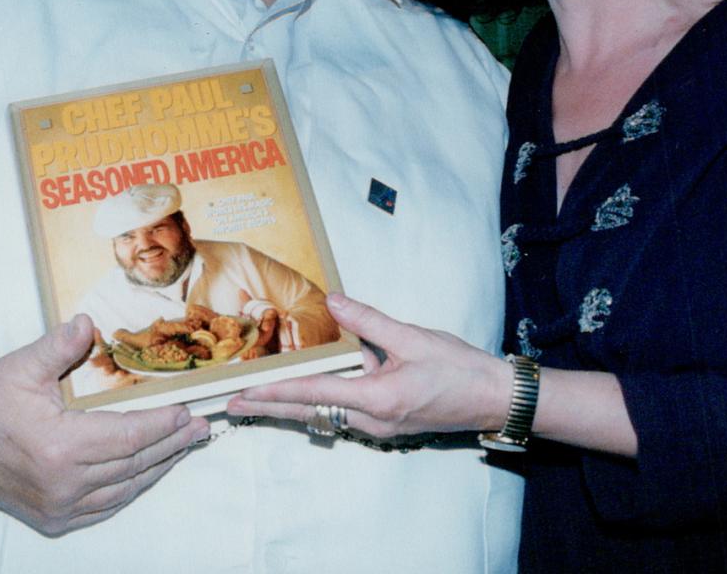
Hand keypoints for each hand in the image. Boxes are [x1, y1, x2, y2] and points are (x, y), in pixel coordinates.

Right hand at [0, 315, 208, 534]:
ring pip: (124, 489)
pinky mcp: (53, 519)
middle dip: (171, 445)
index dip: (162, 424)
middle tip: (200, 428)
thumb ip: (59, 347)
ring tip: (183, 447)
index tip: (187, 410)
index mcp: (58, 447)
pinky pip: (105, 508)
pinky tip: (147, 472)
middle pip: (133, 464)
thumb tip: (87, 322)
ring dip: (157, 468)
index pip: (128, 436)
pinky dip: (131, 489)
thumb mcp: (20, 367)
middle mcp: (62, 484)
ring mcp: (58, 507)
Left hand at [226, 294, 511, 439]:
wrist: (495, 399)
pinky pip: (343, 413)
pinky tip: (304, 394)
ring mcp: (379, 426)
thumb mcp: (413, 337)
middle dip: (269, 406)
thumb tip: (334, 301)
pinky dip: (317, 404)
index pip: (313, 393)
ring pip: (324, 415)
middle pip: (309, 412)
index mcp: (377, 399)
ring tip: (257, 399)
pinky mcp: (387, 423)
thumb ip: (369, 320)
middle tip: (232, 404)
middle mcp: (372, 420)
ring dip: (291, 406)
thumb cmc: (460, 369)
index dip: (273, 391)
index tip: (242, 393)